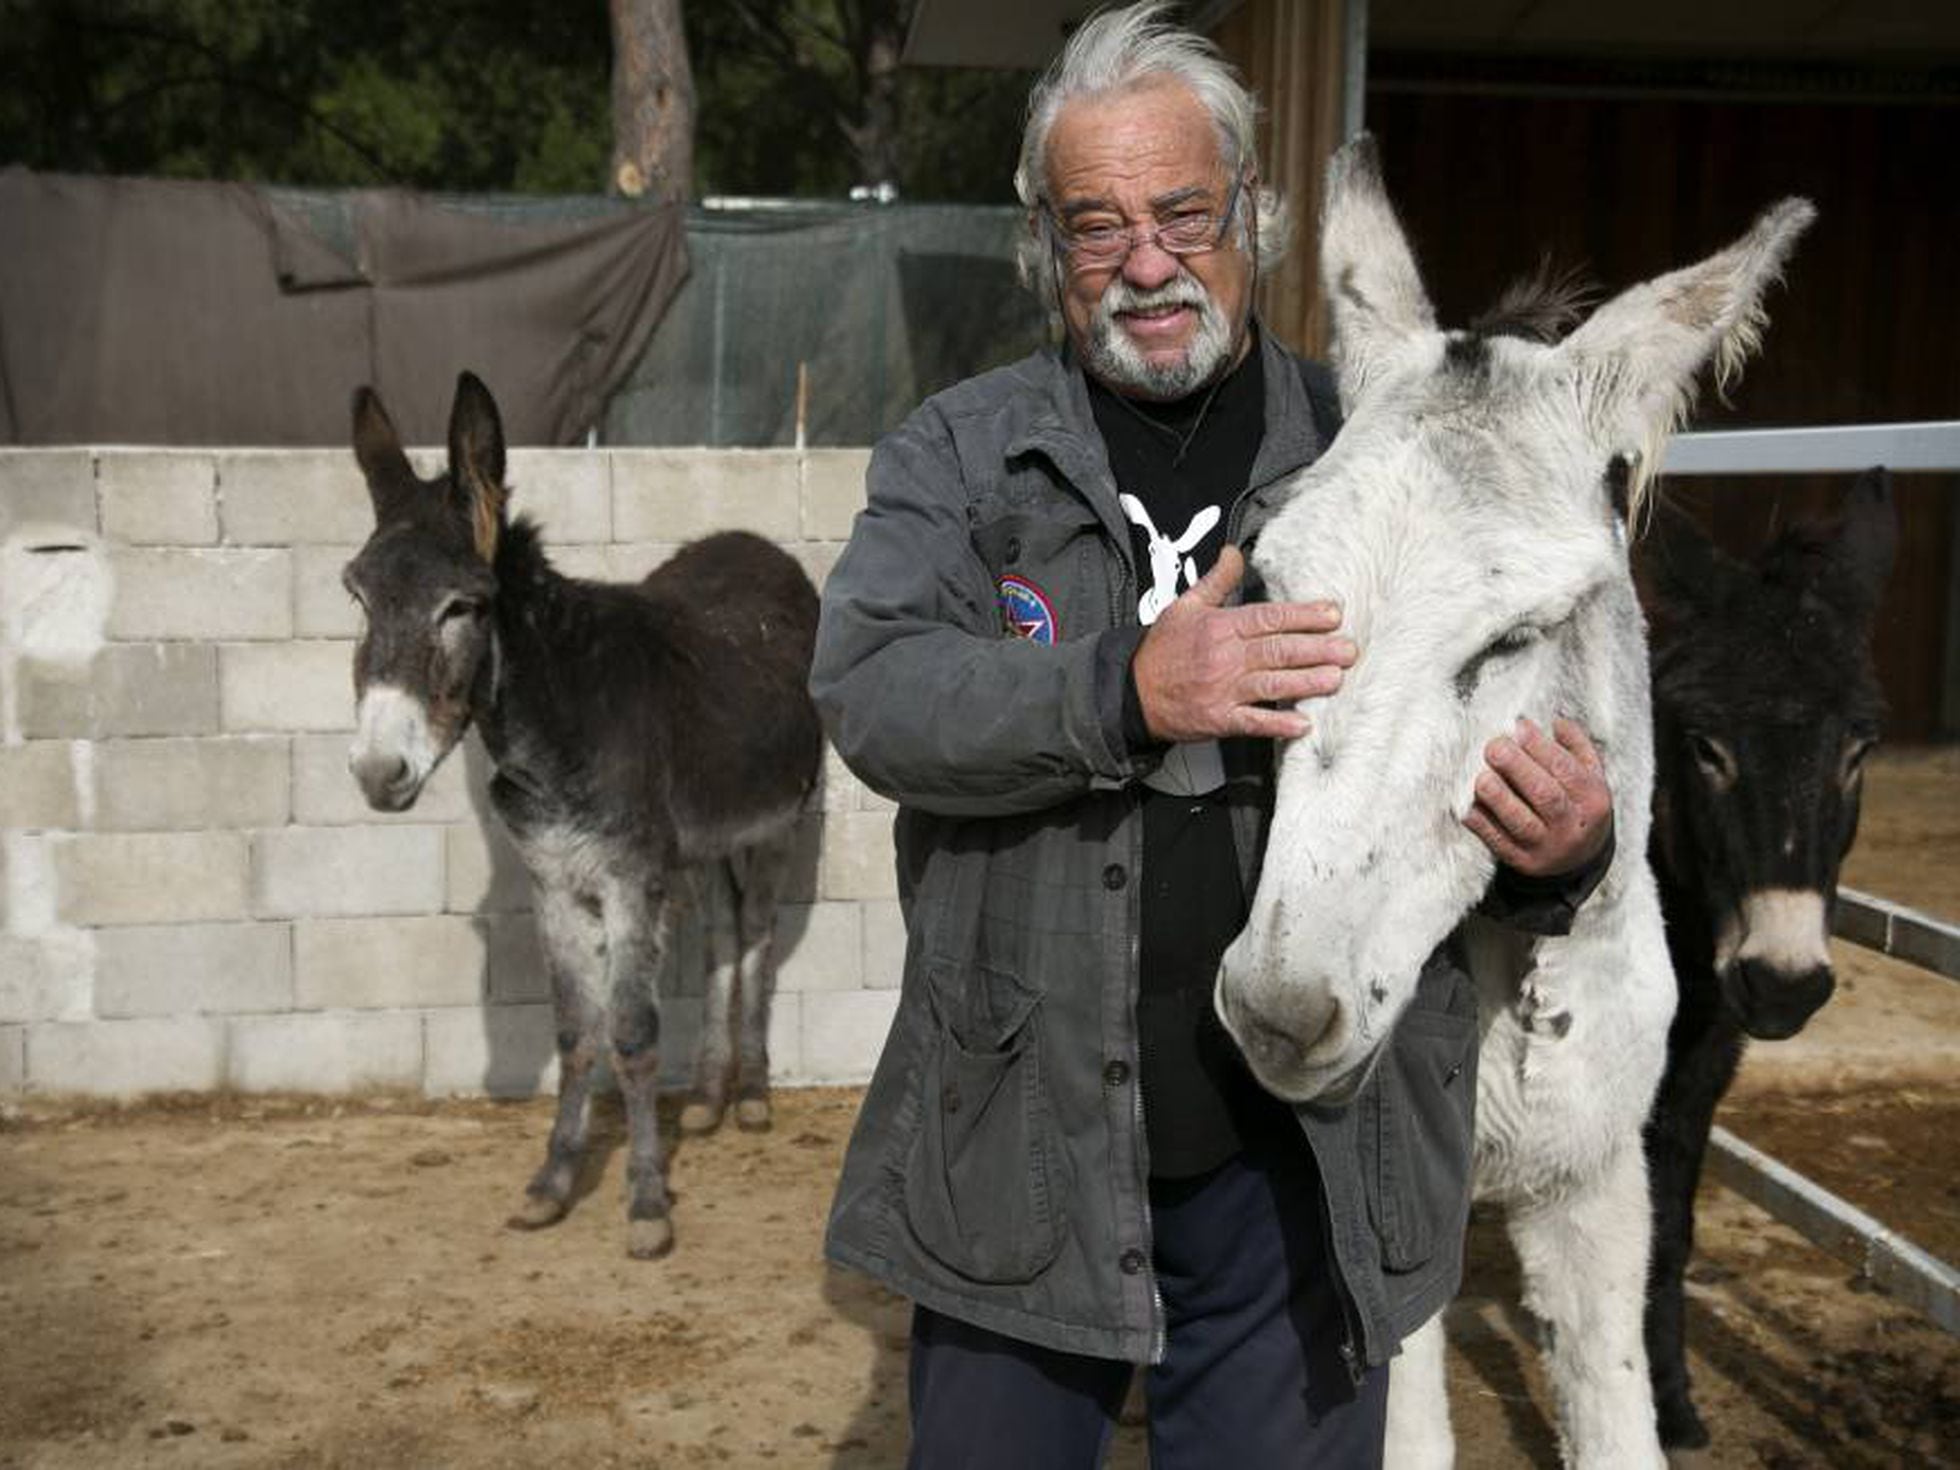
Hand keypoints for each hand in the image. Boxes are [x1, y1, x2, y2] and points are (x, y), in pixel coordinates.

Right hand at [1131, 544, 1355, 741]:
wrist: (1131, 693)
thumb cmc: (1160, 651)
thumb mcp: (1184, 605)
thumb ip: (1216, 580)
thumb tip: (1234, 553)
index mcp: (1220, 627)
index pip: (1269, 618)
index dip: (1304, 616)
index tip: (1333, 614)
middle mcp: (1225, 658)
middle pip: (1278, 650)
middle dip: (1317, 649)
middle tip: (1348, 649)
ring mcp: (1223, 690)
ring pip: (1272, 684)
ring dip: (1307, 682)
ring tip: (1336, 679)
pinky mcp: (1219, 719)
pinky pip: (1253, 722)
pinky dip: (1277, 723)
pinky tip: (1303, 723)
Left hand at [1465, 716, 1612, 876]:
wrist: (1579, 860)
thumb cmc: (1578, 805)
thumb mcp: (1591, 777)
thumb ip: (1577, 747)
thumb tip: (1557, 721)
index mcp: (1592, 800)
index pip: (1567, 771)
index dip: (1541, 747)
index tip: (1518, 726)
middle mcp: (1571, 825)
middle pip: (1545, 796)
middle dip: (1517, 768)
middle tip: (1493, 746)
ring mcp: (1546, 846)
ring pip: (1521, 823)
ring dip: (1498, 798)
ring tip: (1480, 776)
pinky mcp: (1521, 862)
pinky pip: (1498, 843)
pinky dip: (1482, 824)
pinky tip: (1469, 805)